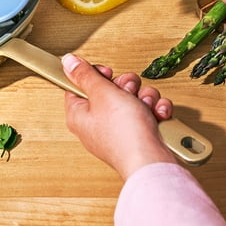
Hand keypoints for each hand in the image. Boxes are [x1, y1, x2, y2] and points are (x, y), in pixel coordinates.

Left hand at [61, 52, 176, 179]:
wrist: (153, 162)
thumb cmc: (125, 135)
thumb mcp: (102, 93)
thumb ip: (85, 74)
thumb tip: (68, 62)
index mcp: (79, 114)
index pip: (79, 85)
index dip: (96, 75)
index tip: (107, 74)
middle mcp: (96, 124)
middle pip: (109, 89)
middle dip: (127, 86)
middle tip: (128, 93)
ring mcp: (118, 130)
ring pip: (132, 98)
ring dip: (144, 97)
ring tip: (146, 107)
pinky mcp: (138, 136)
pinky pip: (147, 112)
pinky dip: (155, 111)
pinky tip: (158, 115)